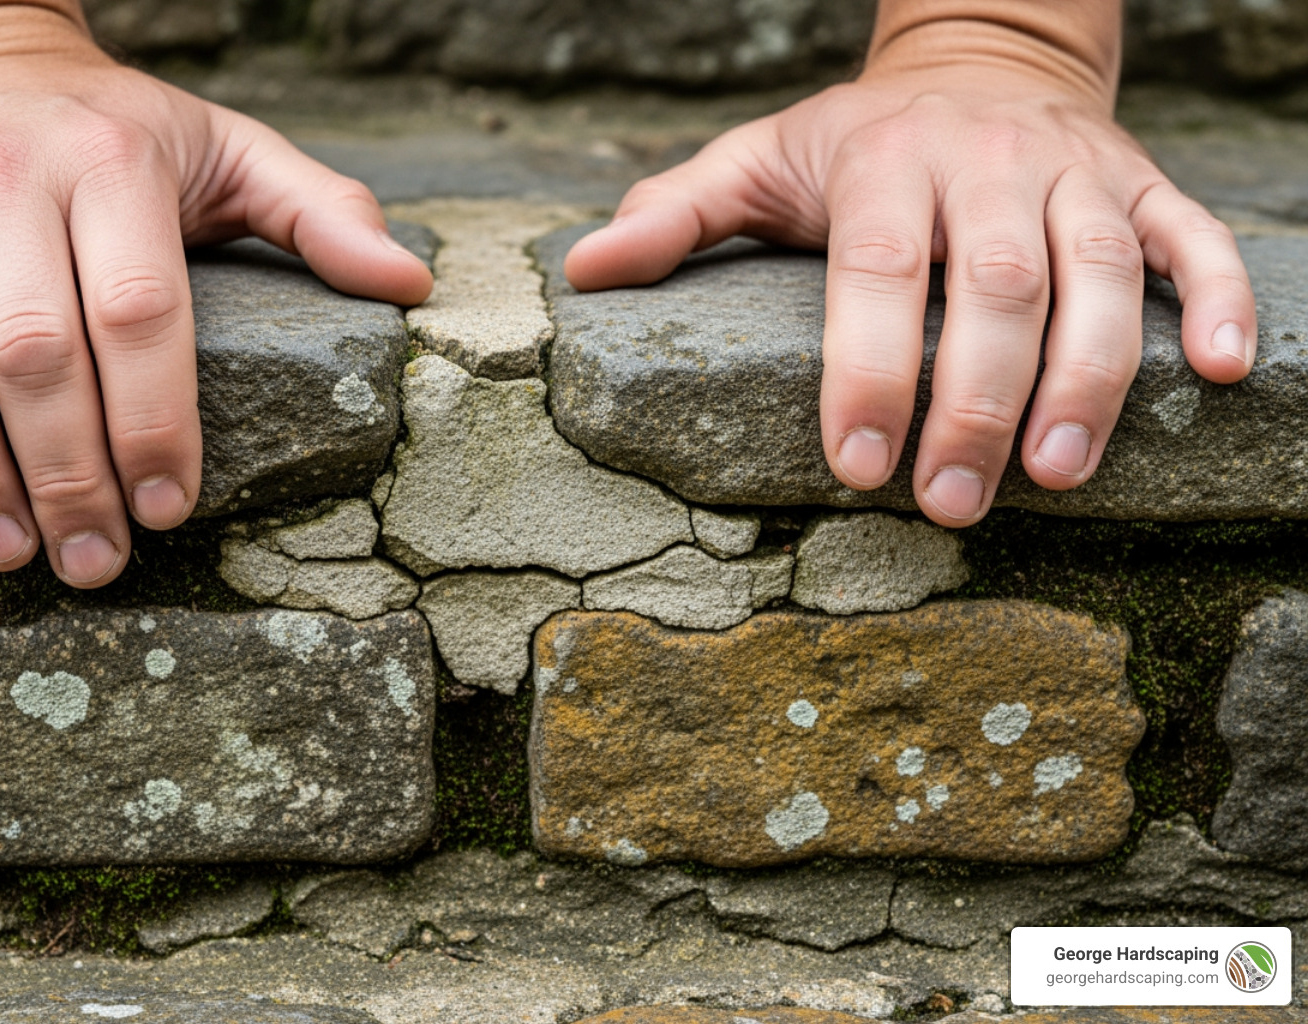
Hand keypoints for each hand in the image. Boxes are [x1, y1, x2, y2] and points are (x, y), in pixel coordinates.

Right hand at [0, 5, 431, 585]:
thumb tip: (411, 283)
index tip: (169, 507)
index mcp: (113, 164)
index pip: (139, 312)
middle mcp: (4, 175)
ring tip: (11, 553)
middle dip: (68, 474)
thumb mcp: (230, 150)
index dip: (156, 421)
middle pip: (34, 351)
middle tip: (95, 563)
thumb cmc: (118, 128)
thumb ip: (319, 213)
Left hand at [564, 7, 1254, 526]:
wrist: (978, 57)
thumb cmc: (856, 139)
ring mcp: (1074, 175)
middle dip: (974, 400)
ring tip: (1060, 476)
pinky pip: (1197, 237)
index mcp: (882, 164)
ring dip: (1090, 379)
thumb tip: (582, 274)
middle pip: (992, 287)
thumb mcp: (760, 159)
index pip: (874, 271)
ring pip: (1100, 274)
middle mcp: (985, 163)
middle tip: (951, 502)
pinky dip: (1222, 299)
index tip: (858, 464)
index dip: (868, 368)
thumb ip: (679, 213)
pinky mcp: (1142, 183)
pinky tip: (1226, 375)